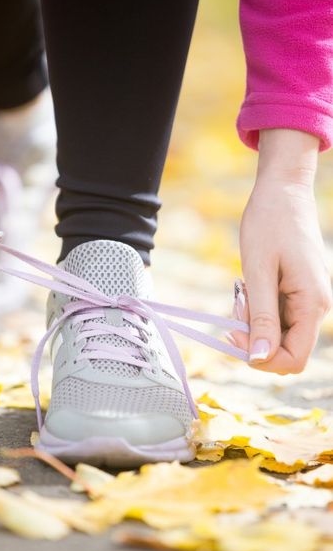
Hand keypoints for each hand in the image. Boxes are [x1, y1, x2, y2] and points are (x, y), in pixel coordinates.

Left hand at [232, 129, 331, 373]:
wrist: (282, 190)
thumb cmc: (269, 224)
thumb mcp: (258, 272)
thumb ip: (262, 318)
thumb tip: (259, 359)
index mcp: (312, 303)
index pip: (293, 360)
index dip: (262, 359)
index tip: (233, 334)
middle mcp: (317, 305)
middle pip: (285, 349)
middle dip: (255, 339)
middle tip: (234, 309)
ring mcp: (310, 298)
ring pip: (279, 332)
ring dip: (254, 322)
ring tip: (241, 291)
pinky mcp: (300, 290)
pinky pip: (278, 315)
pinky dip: (259, 309)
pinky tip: (248, 288)